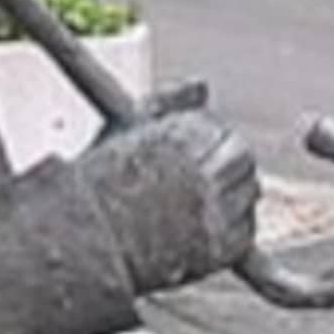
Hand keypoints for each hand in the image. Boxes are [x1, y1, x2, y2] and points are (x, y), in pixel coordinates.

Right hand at [76, 110, 259, 294]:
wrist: (85, 244)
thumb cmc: (98, 187)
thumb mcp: (124, 128)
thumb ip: (168, 101)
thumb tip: (200, 87)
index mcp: (184, 137)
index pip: (221, 131)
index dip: (208, 144)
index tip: (194, 156)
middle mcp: (205, 171)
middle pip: (242, 158)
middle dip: (226, 166)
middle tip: (201, 181)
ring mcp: (215, 210)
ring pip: (248, 192)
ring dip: (230, 196)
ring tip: (194, 206)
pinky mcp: (219, 247)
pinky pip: (245, 232)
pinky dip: (231, 231)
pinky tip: (199, 231)